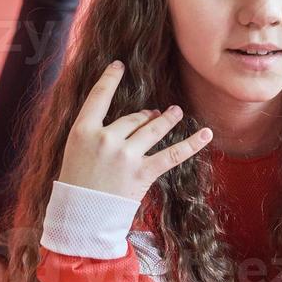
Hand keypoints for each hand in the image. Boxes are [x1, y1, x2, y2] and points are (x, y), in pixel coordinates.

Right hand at [57, 60, 212, 202]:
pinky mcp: (142, 173)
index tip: (119, 65)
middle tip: (152, 115)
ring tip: (175, 113)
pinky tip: (206, 135)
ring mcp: (125, 156)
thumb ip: (96, 131)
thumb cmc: (76, 183)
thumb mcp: (75, 149)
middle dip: (145, 116)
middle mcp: (106, 139)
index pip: (98, 96)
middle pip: (132, 118)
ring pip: (153, 129)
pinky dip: (192, 144)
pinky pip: (172, 154)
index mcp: (83, 131)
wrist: (80, 216)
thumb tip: (136, 118)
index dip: (109, 78)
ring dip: (166, 119)